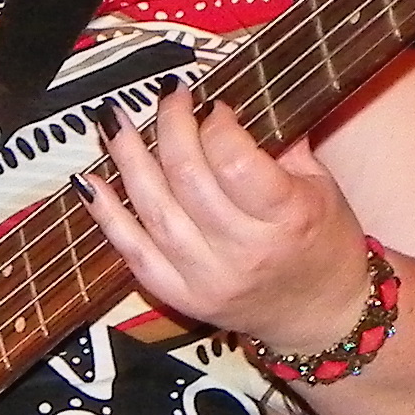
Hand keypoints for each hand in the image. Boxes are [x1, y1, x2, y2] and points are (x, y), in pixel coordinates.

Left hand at [78, 87, 374, 355]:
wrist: (320, 316)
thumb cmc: (325, 243)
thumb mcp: (322, 188)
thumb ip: (282, 144)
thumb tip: (233, 101)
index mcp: (289, 218)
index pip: (235, 162)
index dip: (215, 124)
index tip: (212, 105)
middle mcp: (245, 252)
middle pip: (188, 179)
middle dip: (171, 128)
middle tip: (169, 99)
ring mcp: (207, 278)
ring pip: (154, 209)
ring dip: (128, 159)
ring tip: (115, 122)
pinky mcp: (181, 297)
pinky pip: (133, 251)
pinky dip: (107, 215)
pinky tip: (90, 181)